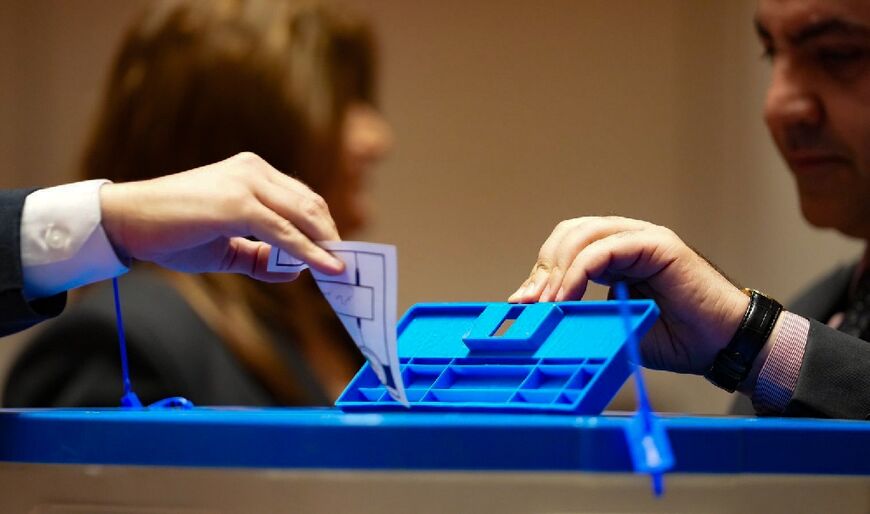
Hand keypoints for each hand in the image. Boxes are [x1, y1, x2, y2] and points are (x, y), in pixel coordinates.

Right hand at [99, 152, 344, 281]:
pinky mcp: (238, 204)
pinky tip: (327, 268)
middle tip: (345, 267)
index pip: (302, 199)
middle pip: (311, 205)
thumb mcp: (225, 249)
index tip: (337, 255)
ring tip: (342, 272)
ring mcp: (246, 183)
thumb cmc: (170, 233)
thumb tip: (294, 272)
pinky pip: (285, 232)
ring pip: (303, 217)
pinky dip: (310, 252)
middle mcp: (254, 170)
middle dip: (331, 238)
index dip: (323, 228)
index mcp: (252, 173)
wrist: (127, 222)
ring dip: (327, 246)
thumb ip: (260, 258)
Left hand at [508, 216, 749, 374]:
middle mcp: (627, 239)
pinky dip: (578, 273)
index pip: (566, 247)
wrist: (723, 346)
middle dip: (543, 267)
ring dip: (557, 271)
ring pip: (582, 236)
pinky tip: (568, 297)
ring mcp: (642, 237)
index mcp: (617, 255)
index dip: (541, 272)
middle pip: (569, 233)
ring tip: (548, 304)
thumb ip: (584, 313)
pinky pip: (603, 250)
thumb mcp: (616, 326)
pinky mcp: (656, 244)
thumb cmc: (677, 338)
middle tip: (530, 302)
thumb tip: (539, 314)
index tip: (522, 302)